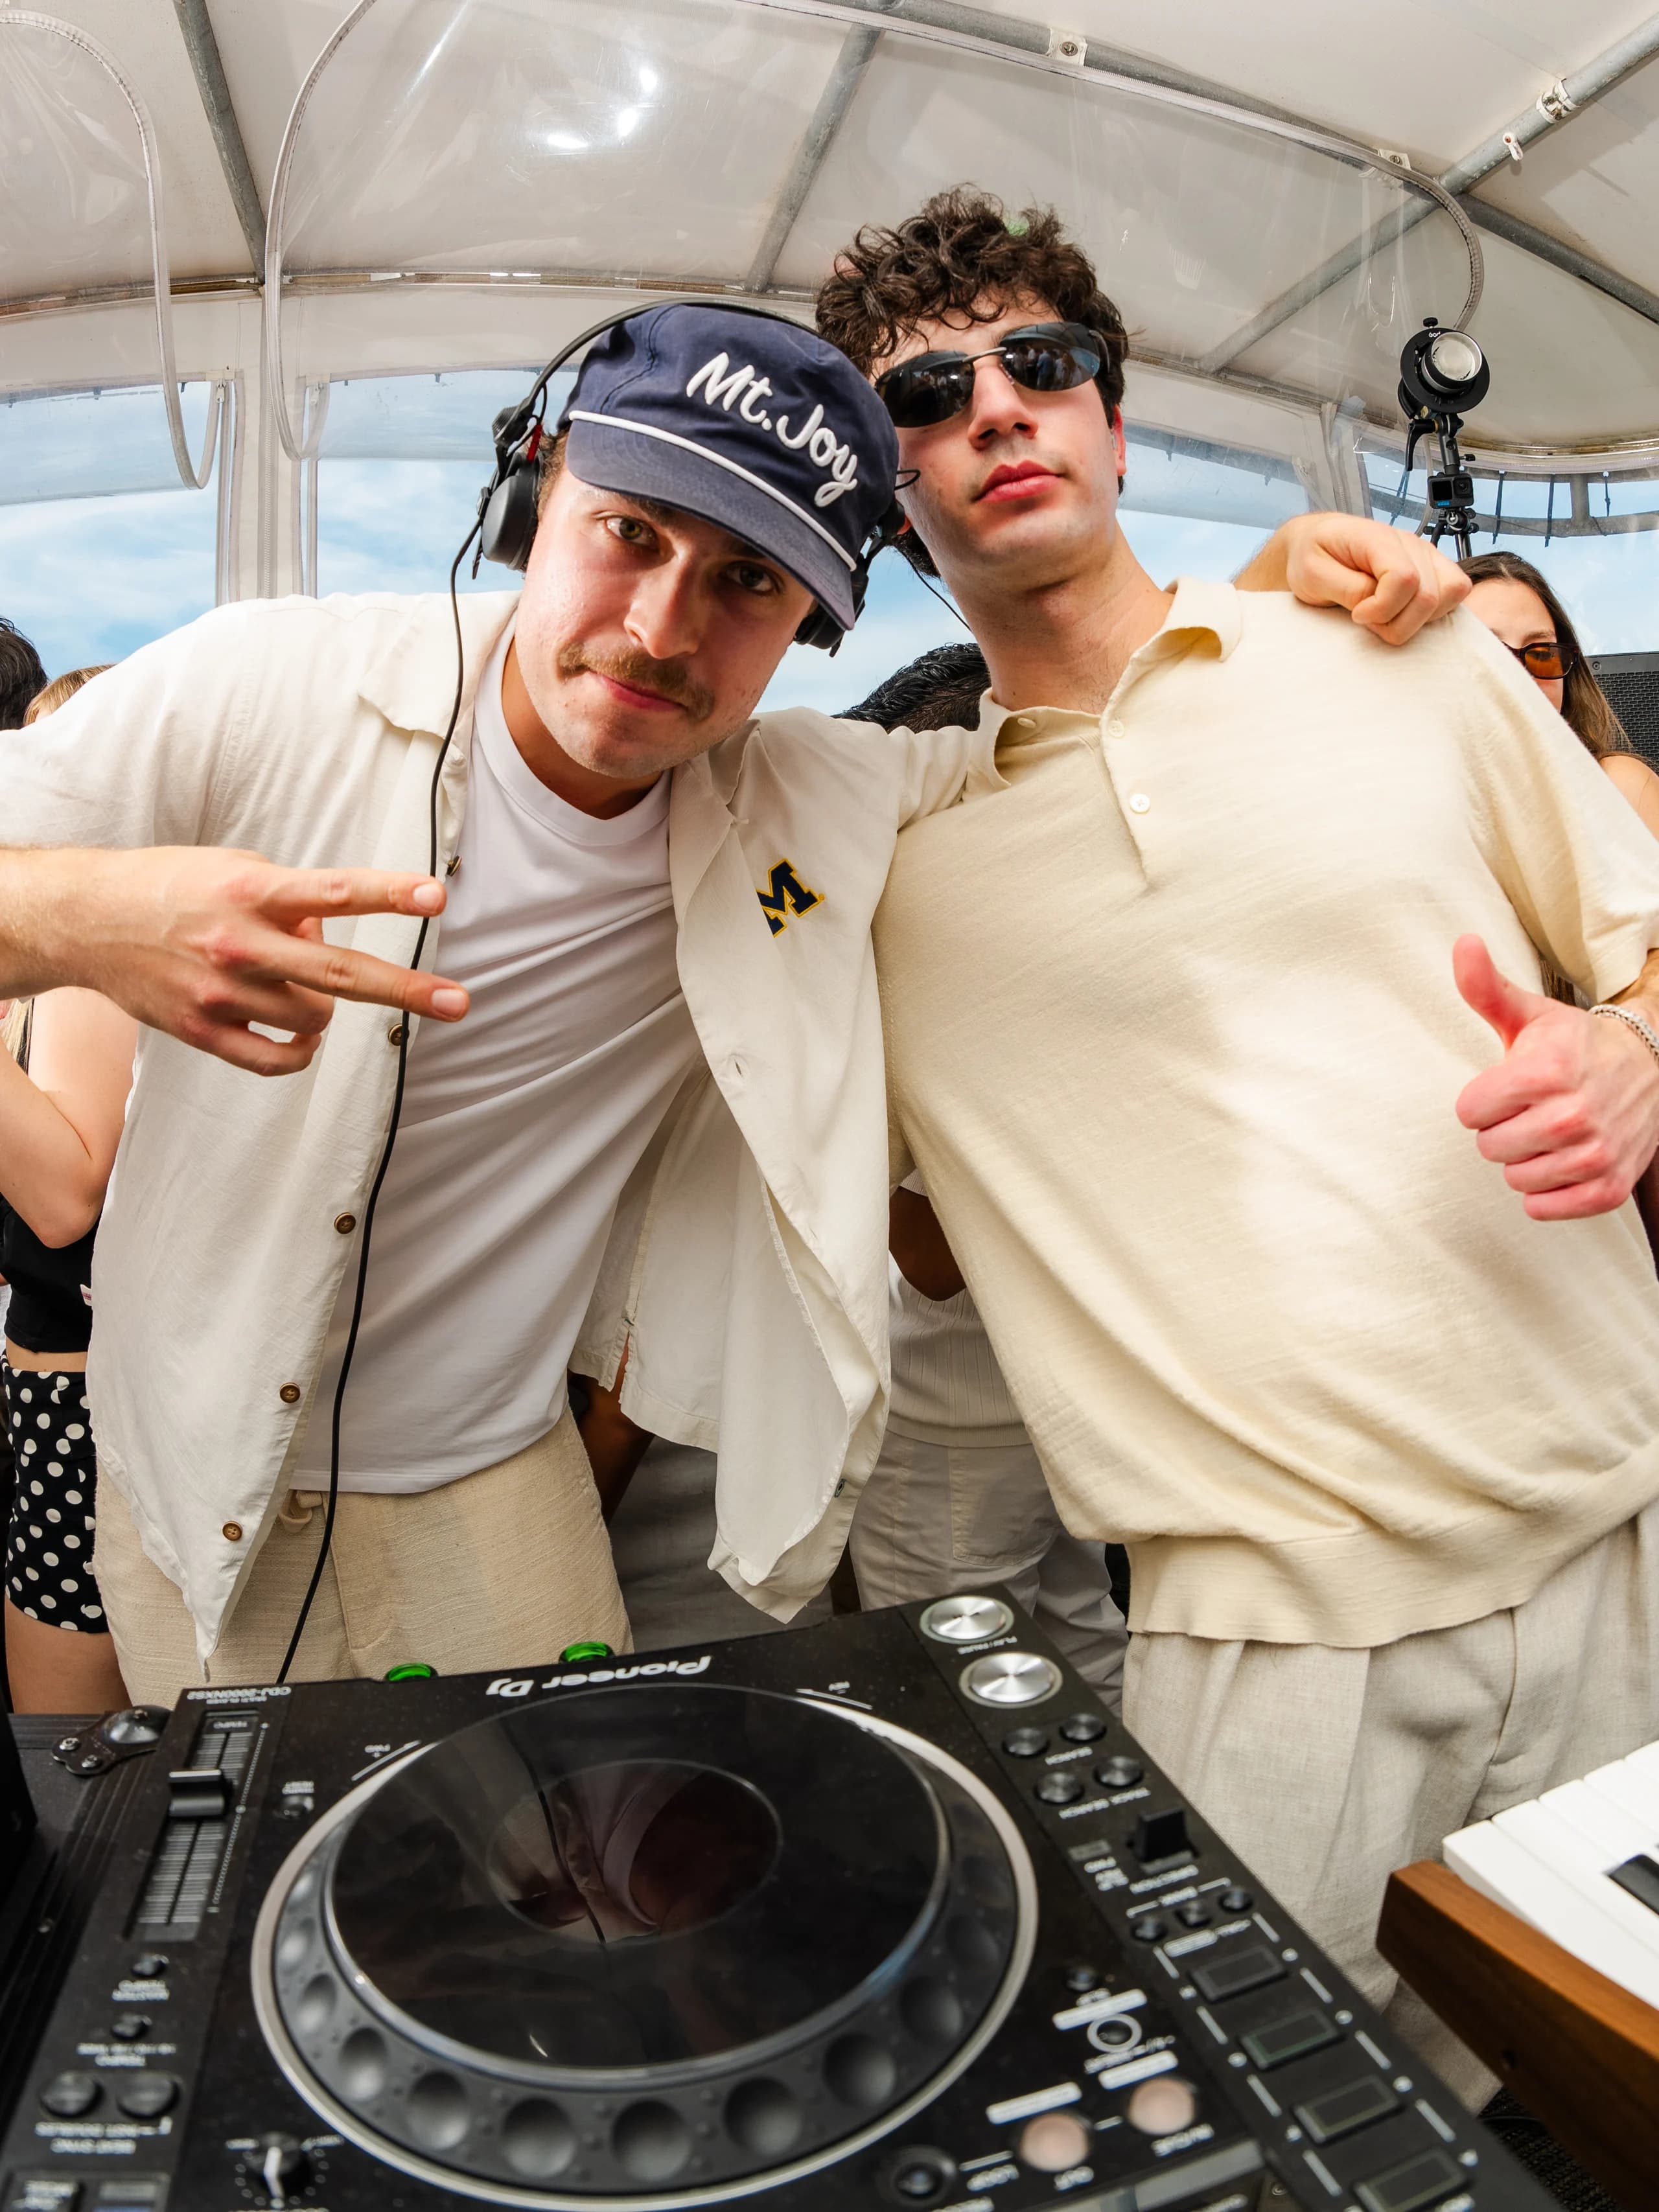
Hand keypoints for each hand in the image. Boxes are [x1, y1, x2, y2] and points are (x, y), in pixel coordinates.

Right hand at [27, 847, 469, 1075]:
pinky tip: (302, 1038)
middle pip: (340, 974)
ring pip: (315, 1019)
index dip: (390, 894)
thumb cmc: (175, 887)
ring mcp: (221, 992)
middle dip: (406, 989)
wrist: (88, 919)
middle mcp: (239, 943)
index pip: (334, 892)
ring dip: (322, 1006)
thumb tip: (329, 935)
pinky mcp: (203, 1030)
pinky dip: (301, 1053)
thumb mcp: (235, 869)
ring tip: (290, 981)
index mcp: (251, 892)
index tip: (438, 895)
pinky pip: (277, 1061)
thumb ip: (292, 898)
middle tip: (459, 1002)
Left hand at [1245, 513, 1469, 643]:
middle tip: (1367, 620)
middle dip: (1397, 623)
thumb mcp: (1312, 574)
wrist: (1318, 544)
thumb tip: (1374, 602)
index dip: (1382, 608)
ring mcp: (1426, 555)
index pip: (1404, 578)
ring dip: (1418, 620)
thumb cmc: (1312, 557)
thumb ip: (1346, 588)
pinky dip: (1433, 614)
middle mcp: (1410, 543)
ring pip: (1451, 594)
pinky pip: (1454, 595)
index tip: (1356, 616)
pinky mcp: (1433, 570)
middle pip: (1429, 595)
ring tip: (1385, 618)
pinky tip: (1402, 614)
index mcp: (1378, 538)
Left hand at [1453, 935, 1658, 1218]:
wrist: (1646, 1068)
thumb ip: (1486, 987)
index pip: (1468, 1112)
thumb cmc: (1573, 1044)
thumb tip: (1462, 943)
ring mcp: (1596, 1154)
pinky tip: (1562, 1160)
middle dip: (1502, 1129)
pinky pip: (1544, 1208)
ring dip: (1524, 1159)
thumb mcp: (1528, 1015)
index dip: (1482, 1100)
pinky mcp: (1609, 1187)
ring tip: (1549, 1131)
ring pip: (1514, 1179)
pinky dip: (1546, 1191)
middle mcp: (1573, 1115)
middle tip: (1531, 1109)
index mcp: (1545, 1072)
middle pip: (1489, 1148)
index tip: (1507, 1087)